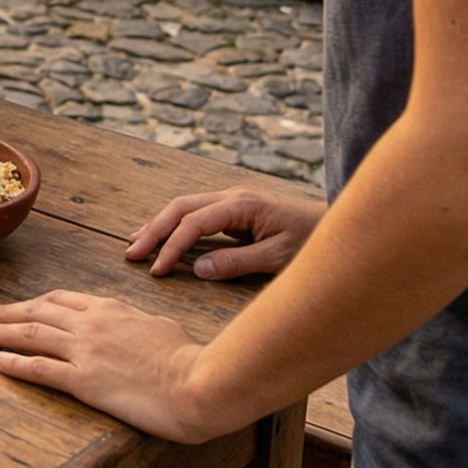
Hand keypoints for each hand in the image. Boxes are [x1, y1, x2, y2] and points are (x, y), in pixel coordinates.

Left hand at [0, 291, 232, 443]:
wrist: (199, 383)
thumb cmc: (189, 359)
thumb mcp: (159, 326)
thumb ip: (134, 322)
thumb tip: (126, 325)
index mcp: (110, 308)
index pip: (62, 300)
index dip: (35, 303)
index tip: (19, 307)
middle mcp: (91, 323)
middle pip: (38, 312)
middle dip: (8, 312)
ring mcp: (85, 350)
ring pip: (31, 334)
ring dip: (1, 332)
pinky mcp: (84, 380)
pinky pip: (38, 368)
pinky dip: (12, 363)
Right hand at [125, 187, 327, 280]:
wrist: (336, 224)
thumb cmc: (312, 241)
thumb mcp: (278, 257)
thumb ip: (237, 262)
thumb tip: (196, 268)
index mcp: (241, 204)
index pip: (193, 223)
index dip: (171, 246)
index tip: (156, 271)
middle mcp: (232, 196)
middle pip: (180, 208)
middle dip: (153, 230)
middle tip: (131, 255)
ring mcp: (232, 200)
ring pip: (184, 207)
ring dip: (159, 225)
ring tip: (135, 244)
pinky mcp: (234, 209)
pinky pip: (195, 213)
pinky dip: (174, 225)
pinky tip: (161, 235)